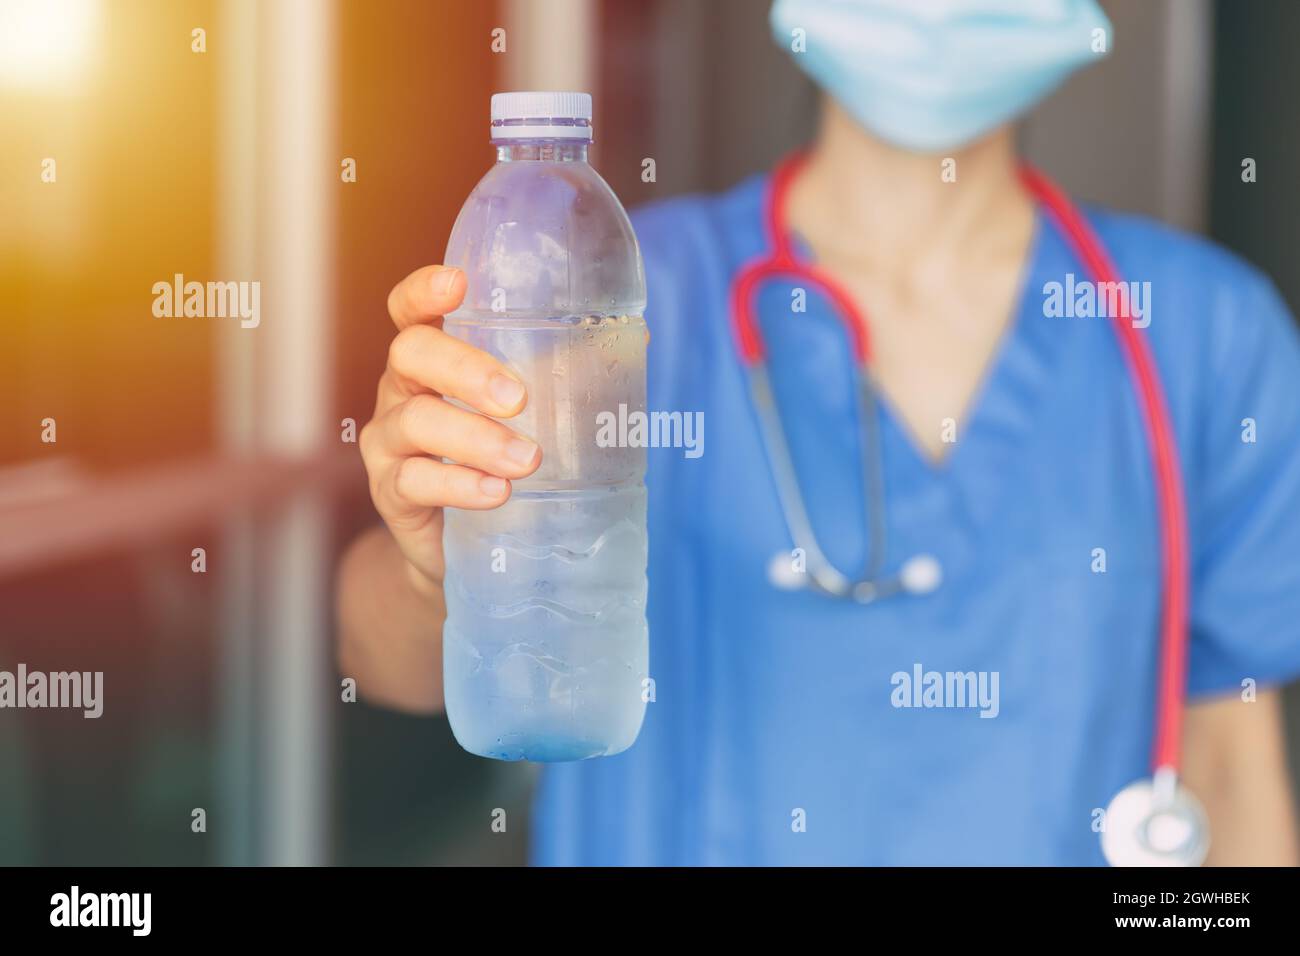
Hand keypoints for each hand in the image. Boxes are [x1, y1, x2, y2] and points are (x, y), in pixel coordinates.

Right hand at [360, 265, 541, 595]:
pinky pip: (416, 482)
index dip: (425, 291)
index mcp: (432, 359)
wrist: (464, 548)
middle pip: (412, 354)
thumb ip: (565, 374)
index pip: (411, 311)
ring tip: (527, 460)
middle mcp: (402, 391)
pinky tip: (496, 492)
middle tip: (518, 398)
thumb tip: (634, 338)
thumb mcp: (528, 413)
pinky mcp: (392, 494)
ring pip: (417, 422)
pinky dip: (459, 485)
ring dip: (476, 438)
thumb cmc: (499, 459)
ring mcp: (389, 443)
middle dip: (465, 369)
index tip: (458, 284)